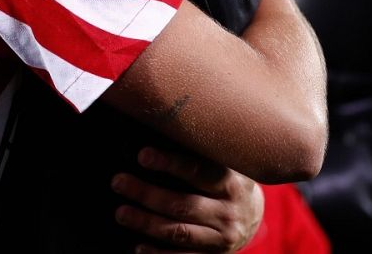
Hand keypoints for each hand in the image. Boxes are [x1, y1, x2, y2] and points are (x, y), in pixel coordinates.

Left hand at [113, 147, 265, 253]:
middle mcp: (228, 211)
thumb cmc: (227, 182)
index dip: (169, 163)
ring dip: (147, 223)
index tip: (142, 156)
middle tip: (118, 182)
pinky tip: (139, 247)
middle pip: (183, 203)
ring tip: (122, 213)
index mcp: (229, 182)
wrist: (253, 217)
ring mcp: (222, 237)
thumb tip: (158, 130)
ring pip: (179, 231)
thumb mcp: (225, 164)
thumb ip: (201, 154)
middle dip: (147, 194)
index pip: (198, 170)